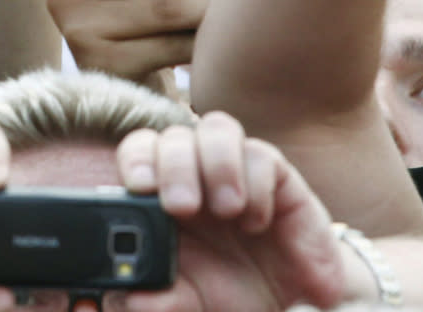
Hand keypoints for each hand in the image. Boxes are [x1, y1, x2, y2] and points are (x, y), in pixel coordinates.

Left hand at [113, 112, 345, 311]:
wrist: (289, 300)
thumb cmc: (231, 290)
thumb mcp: (192, 301)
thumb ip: (162, 298)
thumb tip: (133, 297)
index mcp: (164, 198)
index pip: (140, 153)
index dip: (135, 160)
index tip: (139, 186)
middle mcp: (197, 174)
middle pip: (173, 137)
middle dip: (173, 166)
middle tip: (182, 206)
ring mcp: (235, 169)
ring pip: (216, 128)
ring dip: (216, 164)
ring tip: (227, 210)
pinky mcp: (274, 173)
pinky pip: (260, 154)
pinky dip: (256, 187)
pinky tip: (256, 222)